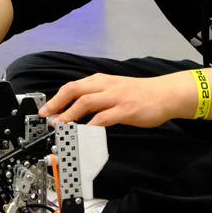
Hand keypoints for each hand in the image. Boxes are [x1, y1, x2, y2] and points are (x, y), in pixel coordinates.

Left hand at [38, 73, 181, 127]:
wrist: (165, 94)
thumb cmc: (139, 93)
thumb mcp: (114, 89)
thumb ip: (97, 96)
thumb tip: (76, 109)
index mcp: (101, 80)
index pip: (73, 86)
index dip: (56, 98)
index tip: (46, 109)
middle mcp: (106, 86)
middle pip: (75, 91)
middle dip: (57, 104)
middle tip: (47, 117)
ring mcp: (116, 97)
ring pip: (86, 102)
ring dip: (70, 115)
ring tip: (60, 125)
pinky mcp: (126, 110)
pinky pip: (104, 117)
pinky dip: (91, 125)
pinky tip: (84, 131)